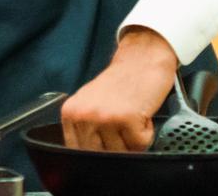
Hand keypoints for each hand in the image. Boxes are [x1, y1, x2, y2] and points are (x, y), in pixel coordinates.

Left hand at [60, 27, 178, 150]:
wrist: (140, 59)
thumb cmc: (120, 83)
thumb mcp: (90, 103)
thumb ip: (85, 129)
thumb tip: (89, 159)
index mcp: (70, 113)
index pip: (78, 151)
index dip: (97, 153)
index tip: (108, 147)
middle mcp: (83, 115)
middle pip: (100, 155)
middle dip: (117, 147)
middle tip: (124, 128)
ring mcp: (104, 117)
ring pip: (122, 153)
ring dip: (133, 141)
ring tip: (132, 118)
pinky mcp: (127, 119)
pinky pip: (140, 145)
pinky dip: (147, 134)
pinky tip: (141, 115)